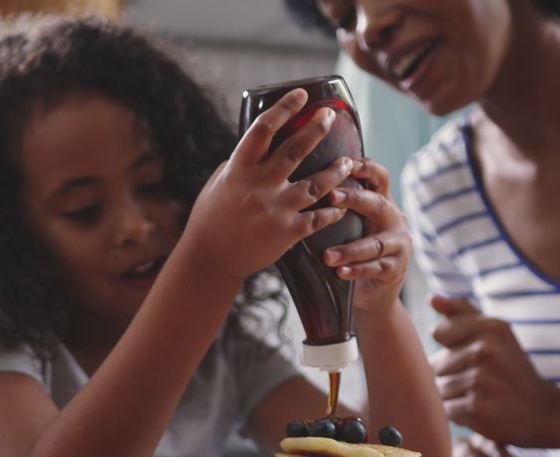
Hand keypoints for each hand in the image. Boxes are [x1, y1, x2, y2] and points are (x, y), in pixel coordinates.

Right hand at [184, 88, 350, 280]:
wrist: (211, 258)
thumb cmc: (212, 217)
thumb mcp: (219, 182)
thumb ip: (241, 164)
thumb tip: (259, 144)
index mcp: (239, 169)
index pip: (264, 129)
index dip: (284, 108)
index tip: (301, 94)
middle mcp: (259, 185)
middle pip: (295, 150)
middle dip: (317, 128)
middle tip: (330, 116)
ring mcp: (276, 209)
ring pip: (317, 184)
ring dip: (336, 171)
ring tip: (348, 162)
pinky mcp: (287, 232)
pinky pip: (319, 217)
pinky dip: (334, 210)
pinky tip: (343, 204)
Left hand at [322, 159, 409, 312]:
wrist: (373, 292)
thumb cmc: (354, 250)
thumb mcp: (351, 224)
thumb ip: (339, 207)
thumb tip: (306, 183)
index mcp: (382, 203)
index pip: (379, 178)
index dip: (366, 168)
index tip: (346, 162)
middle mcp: (394, 219)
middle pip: (377, 204)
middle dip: (354, 199)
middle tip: (331, 196)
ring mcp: (398, 244)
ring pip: (374, 244)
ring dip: (350, 250)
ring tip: (327, 256)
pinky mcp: (395, 268)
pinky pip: (375, 268)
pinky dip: (356, 270)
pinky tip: (339, 272)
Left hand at [430, 295, 559, 448]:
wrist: (543, 412)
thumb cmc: (511, 369)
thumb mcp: (496, 334)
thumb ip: (463, 313)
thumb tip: (432, 298)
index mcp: (491, 327)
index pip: (439, 332)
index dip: (450, 348)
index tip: (472, 355)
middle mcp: (486, 350)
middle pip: (435, 363)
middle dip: (451, 375)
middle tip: (481, 381)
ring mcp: (481, 379)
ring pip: (439, 388)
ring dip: (454, 396)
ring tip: (481, 396)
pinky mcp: (476, 408)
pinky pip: (446, 409)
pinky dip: (458, 414)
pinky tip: (480, 411)